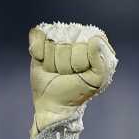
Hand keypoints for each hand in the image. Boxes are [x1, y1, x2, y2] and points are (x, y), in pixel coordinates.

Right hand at [28, 23, 117, 138]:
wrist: (55, 103)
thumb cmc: (77, 92)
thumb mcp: (96, 80)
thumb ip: (101, 61)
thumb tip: (95, 40)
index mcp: (93, 43)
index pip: (86, 40)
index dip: (81, 60)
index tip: (81, 72)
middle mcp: (76, 36)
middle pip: (67, 42)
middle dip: (65, 63)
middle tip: (67, 74)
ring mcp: (58, 36)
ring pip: (51, 42)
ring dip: (52, 62)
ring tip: (57, 70)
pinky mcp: (41, 39)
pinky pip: (37, 34)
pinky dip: (37, 50)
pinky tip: (42, 60)